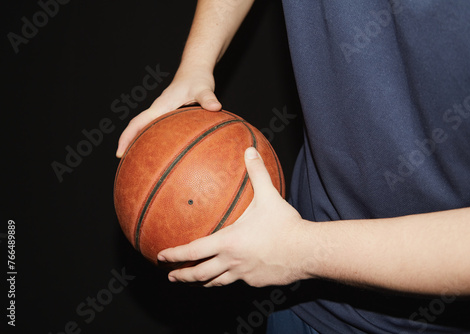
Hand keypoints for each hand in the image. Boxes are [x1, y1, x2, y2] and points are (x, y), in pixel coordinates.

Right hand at [116, 68, 221, 157]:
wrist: (195, 70)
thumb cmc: (198, 79)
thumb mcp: (204, 88)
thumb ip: (208, 98)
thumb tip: (216, 107)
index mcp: (161, 106)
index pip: (138, 122)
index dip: (127, 137)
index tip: (119, 153)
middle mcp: (159, 110)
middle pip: (138, 128)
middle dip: (128, 144)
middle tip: (125, 164)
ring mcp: (163, 112)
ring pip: (146, 129)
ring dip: (140, 142)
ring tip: (139, 163)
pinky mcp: (169, 114)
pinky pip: (157, 128)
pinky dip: (154, 139)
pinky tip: (162, 152)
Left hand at [157, 147, 308, 286]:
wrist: (307, 251)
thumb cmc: (285, 225)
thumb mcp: (269, 196)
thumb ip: (257, 173)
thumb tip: (249, 150)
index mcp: (228, 243)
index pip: (192, 252)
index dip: (174, 255)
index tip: (160, 256)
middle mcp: (231, 262)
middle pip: (199, 274)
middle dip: (182, 275)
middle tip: (170, 275)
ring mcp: (243, 274)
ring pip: (216, 282)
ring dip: (201, 282)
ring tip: (193, 282)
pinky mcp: (255, 281)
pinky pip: (237, 281)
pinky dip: (227, 279)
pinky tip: (230, 274)